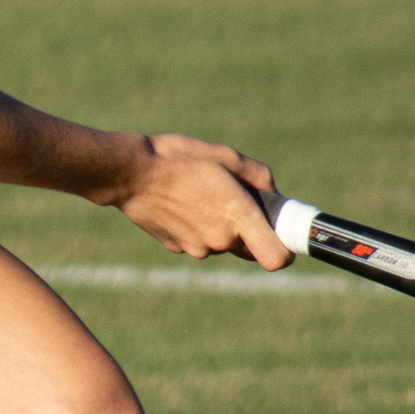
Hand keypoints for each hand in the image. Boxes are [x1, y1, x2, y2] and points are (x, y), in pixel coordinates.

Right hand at [112, 134, 290, 269]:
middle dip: (250, 231)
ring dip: (220, 228)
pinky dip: (198, 228)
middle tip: (234, 201)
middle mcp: (220, 241)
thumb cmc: (179, 159)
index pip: (276, 258)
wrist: (130, 173)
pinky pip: (199, 243)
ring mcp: (197, 248)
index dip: (284, 252)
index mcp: (238, 217)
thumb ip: (258, 176)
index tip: (281, 238)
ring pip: (223, 245)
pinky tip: (182, 204)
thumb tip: (272, 193)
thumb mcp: (226, 155)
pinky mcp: (177, 249)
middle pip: (250, 249)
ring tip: (200, 196)